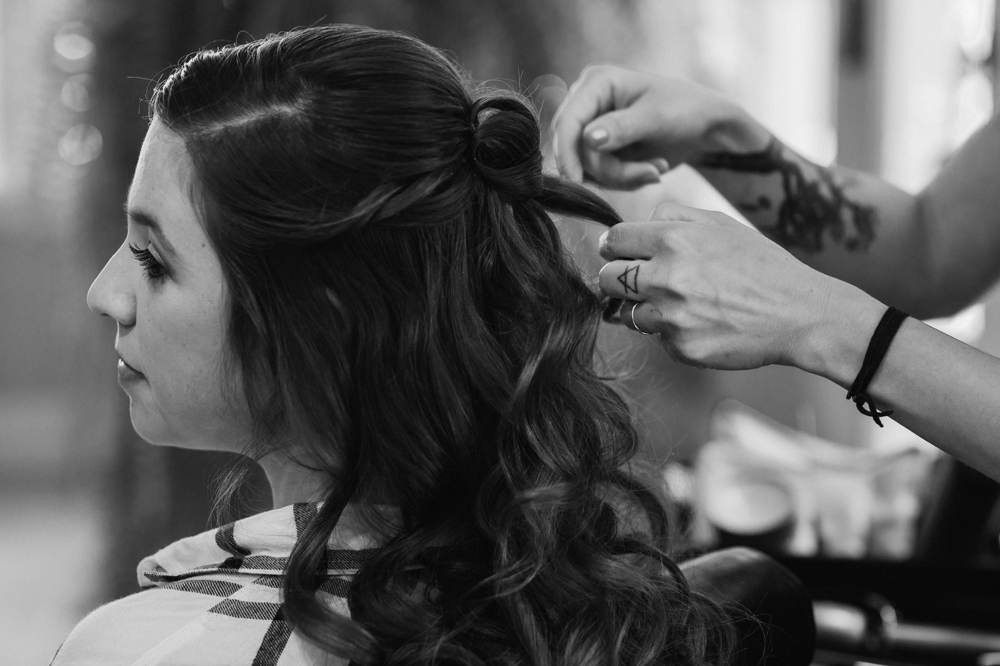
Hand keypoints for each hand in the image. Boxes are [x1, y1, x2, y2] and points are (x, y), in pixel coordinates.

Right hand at [552, 65, 768, 188]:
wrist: (702, 126)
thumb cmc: (685, 109)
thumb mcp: (656, 118)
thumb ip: (621, 128)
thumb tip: (588, 139)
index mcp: (597, 83)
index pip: (567, 122)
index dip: (567, 153)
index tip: (577, 183)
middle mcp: (587, 103)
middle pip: (574, 149)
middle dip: (608, 169)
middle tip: (648, 174)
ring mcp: (592, 126)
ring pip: (586, 167)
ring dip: (621, 177)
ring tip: (655, 169)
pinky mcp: (600, 148)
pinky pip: (599, 175)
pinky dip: (624, 180)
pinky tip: (649, 169)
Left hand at [598, 203, 843, 369]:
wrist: (800, 314)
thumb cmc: (762, 267)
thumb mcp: (721, 225)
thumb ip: (674, 217)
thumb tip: (637, 223)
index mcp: (675, 239)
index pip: (614, 239)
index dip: (613, 246)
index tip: (618, 253)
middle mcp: (667, 276)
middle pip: (607, 278)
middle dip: (616, 278)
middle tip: (637, 281)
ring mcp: (671, 315)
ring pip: (627, 312)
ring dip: (643, 308)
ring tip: (677, 303)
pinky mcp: (680, 346)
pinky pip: (656, 338)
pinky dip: (670, 333)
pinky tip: (700, 324)